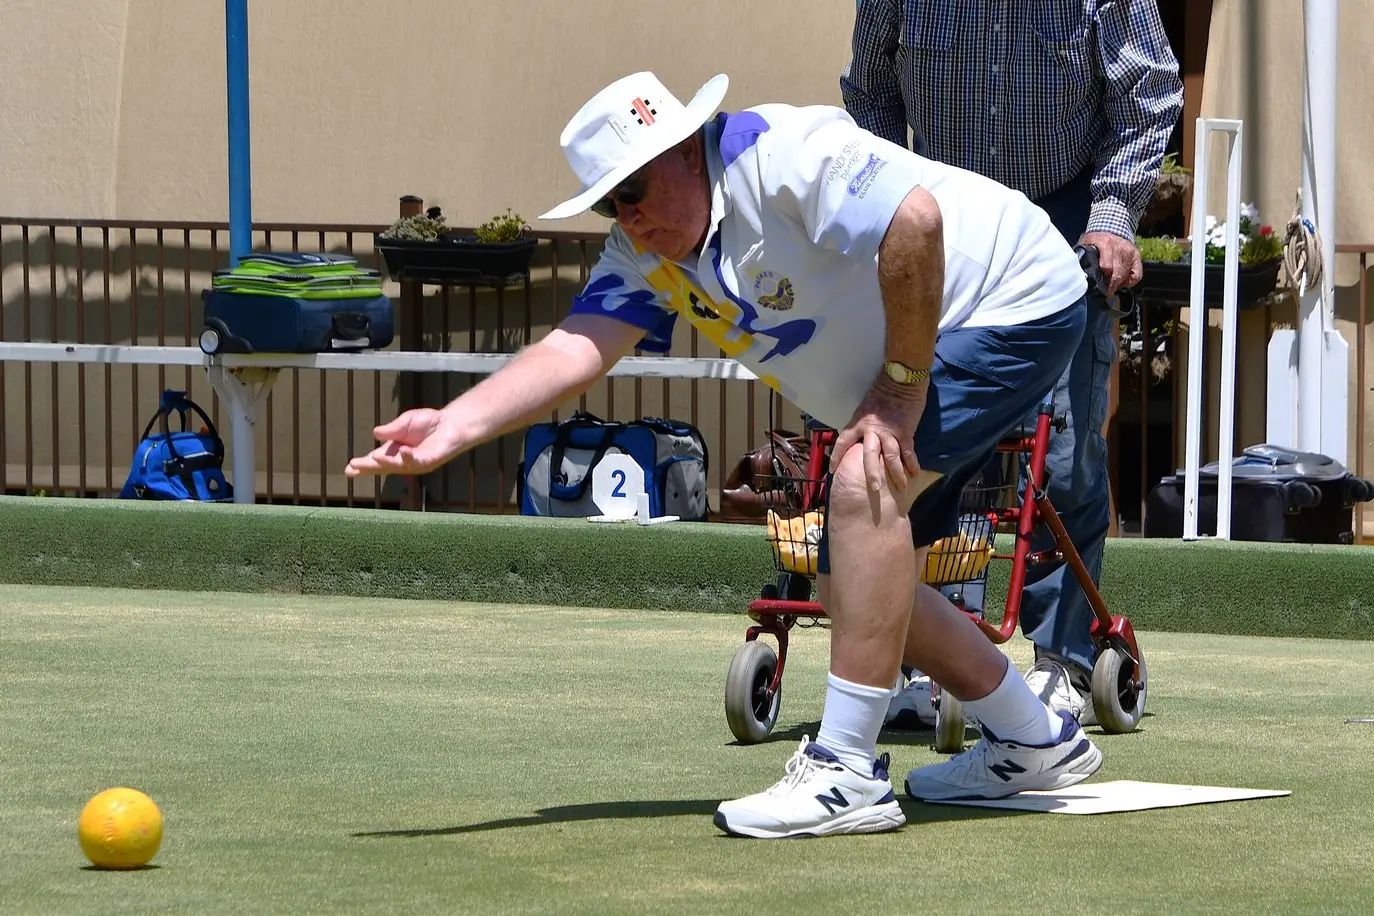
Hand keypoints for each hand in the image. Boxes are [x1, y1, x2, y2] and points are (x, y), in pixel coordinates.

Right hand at [344, 408, 465, 477]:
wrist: (450, 423)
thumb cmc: (427, 423)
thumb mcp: (404, 422)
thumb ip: (392, 429)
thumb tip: (375, 433)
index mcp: (393, 451)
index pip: (375, 459)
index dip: (363, 464)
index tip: (349, 469)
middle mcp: (401, 460)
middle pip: (382, 466)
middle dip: (368, 467)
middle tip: (353, 469)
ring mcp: (414, 463)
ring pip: (397, 466)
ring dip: (385, 463)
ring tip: (373, 459)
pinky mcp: (428, 461)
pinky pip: (417, 461)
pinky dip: (409, 457)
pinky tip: (403, 452)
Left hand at [831, 378, 923, 494]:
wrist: (900, 379)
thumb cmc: (882, 391)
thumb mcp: (865, 407)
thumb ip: (862, 424)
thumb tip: (860, 437)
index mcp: (859, 422)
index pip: (843, 441)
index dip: (837, 455)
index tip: (833, 469)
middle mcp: (872, 429)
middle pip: (869, 455)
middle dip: (871, 473)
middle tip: (874, 490)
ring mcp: (890, 432)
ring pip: (891, 457)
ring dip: (896, 474)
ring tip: (900, 489)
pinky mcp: (905, 431)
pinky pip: (908, 451)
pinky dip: (912, 463)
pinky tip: (914, 474)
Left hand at [1079, 231, 1142, 295]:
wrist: (1110, 227)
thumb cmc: (1094, 242)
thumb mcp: (1085, 246)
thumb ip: (1083, 260)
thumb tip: (1079, 277)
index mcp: (1104, 243)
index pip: (1106, 267)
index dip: (1101, 282)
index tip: (1096, 290)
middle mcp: (1118, 246)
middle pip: (1116, 274)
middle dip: (1109, 287)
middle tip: (1104, 294)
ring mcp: (1129, 251)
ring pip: (1125, 276)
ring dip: (1117, 284)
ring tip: (1110, 286)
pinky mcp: (1136, 255)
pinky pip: (1136, 275)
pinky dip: (1130, 282)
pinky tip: (1122, 281)